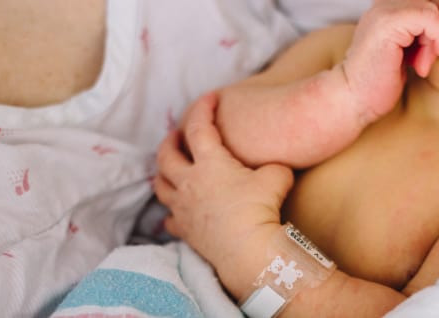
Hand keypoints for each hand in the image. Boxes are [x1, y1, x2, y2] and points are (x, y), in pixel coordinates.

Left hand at [154, 93, 293, 264]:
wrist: (247, 250)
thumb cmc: (260, 208)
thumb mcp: (277, 177)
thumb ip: (273, 166)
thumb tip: (275, 169)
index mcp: (209, 162)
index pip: (200, 127)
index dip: (203, 108)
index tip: (209, 98)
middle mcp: (189, 182)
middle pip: (166, 155)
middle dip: (170, 141)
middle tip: (177, 136)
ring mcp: (183, 207)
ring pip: (160, 185)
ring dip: (163, 173)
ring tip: (170, 169)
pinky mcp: (185, 230)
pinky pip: (170, 219)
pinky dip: (171, 212)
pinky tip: (177, 211)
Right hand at [343, 0, 438, 122]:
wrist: (352, 99)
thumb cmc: (376, 83)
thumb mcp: (401, 52)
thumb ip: (414, 33)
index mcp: (382, 11)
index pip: (422, 8)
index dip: (431, 31)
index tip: (423, 57)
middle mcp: (380, 6)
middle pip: (428, 7)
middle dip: (435, 34)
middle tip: (423, 63)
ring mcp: (382, 12)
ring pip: (430, 10)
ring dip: (434, 40)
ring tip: (420, 65)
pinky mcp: (388, 23)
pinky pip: (428, 18)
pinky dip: (436, 39)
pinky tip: (422, 64)